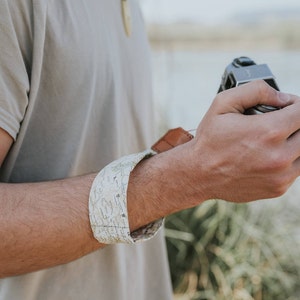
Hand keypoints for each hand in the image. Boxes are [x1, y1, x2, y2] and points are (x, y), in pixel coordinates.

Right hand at [188, 80, 299, 202]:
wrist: (198, 173)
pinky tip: (265, 156)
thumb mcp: (223, 104)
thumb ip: (255, 91)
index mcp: (269, 132)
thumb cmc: (209, 140)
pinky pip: (295, 169)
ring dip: (293, 142)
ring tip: (271, 140)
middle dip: (295, 124)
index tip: (284, 107)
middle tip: (277, 122)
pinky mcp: (278, 188)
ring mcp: (281, 176)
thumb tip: (282, 97)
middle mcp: (279, 156)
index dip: (296, 105)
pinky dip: (287, 160)